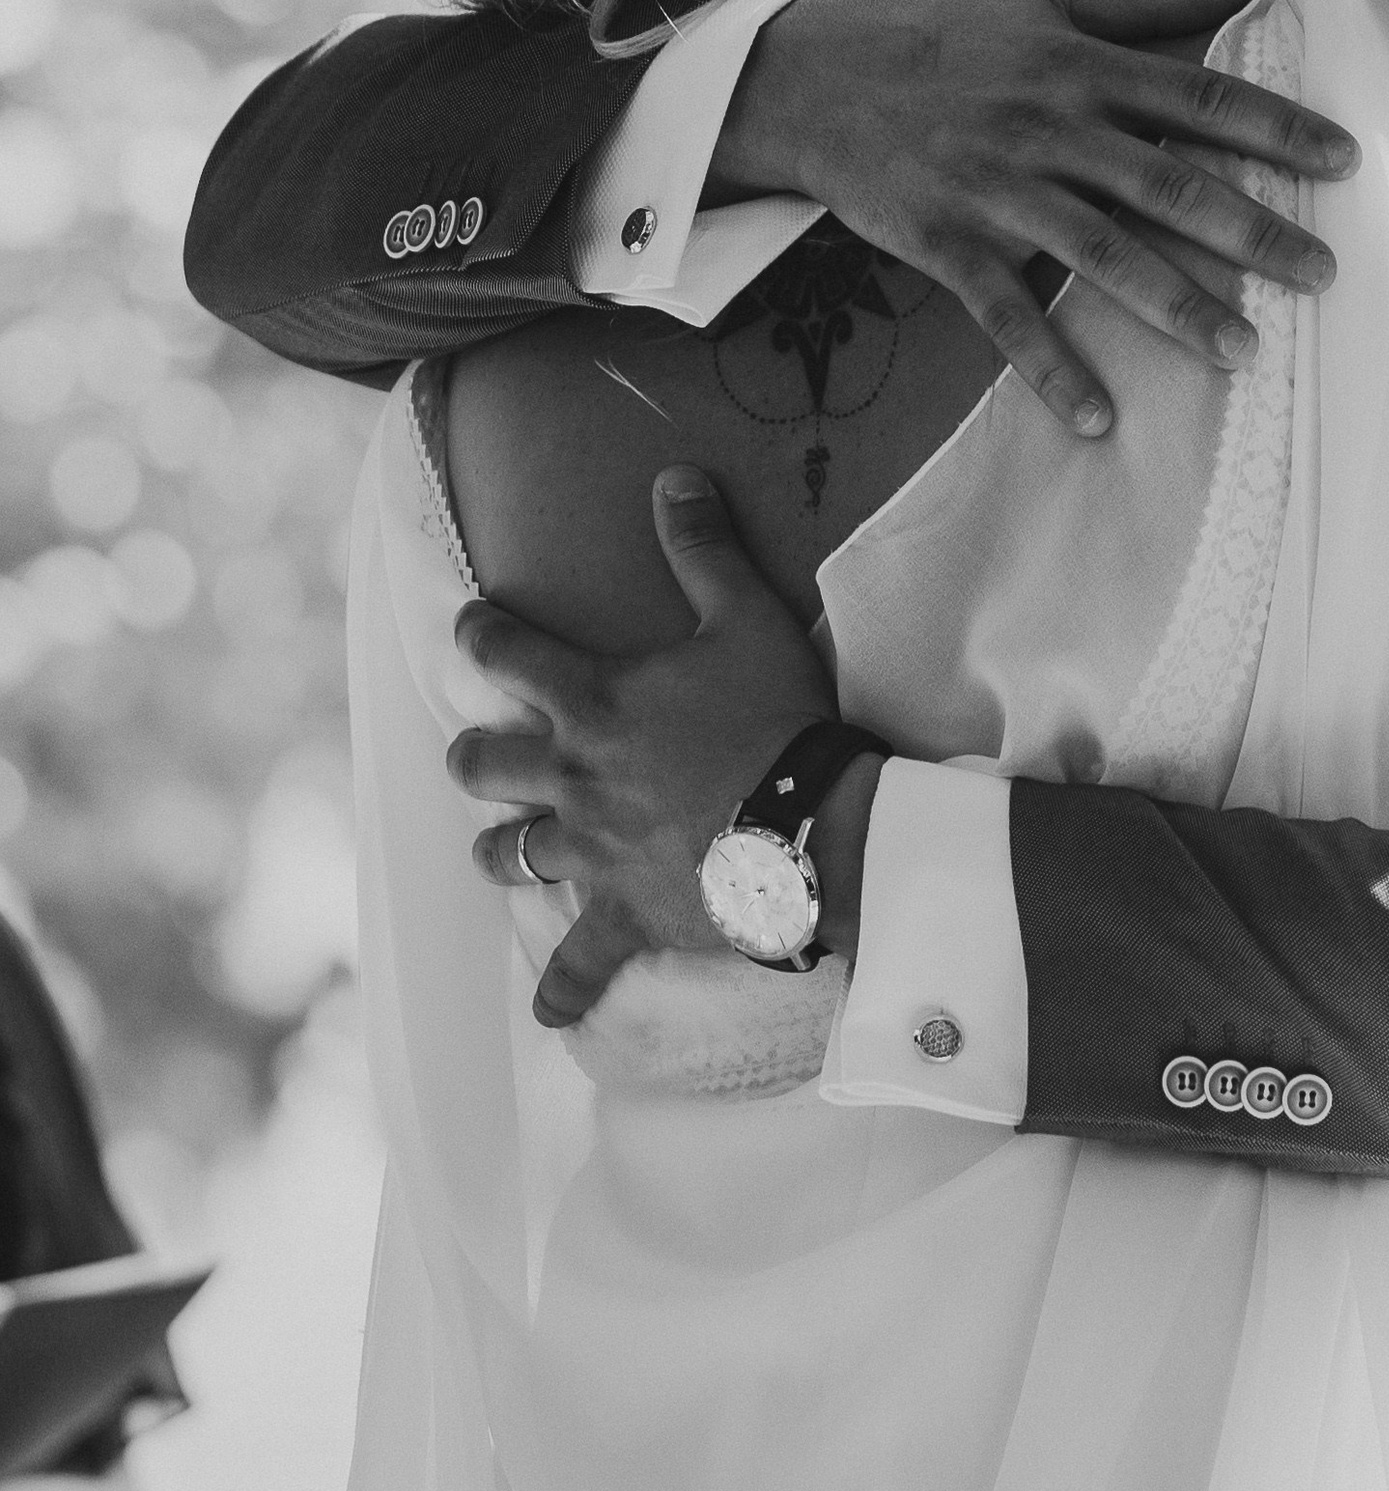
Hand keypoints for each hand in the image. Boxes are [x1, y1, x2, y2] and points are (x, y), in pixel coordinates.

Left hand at [451, 467, 833, 1026]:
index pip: (506, 652)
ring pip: (508, 855)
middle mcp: (572, 779)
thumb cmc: (779, 718)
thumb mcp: (746, 618)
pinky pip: (582, 965)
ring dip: (502, 847)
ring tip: (504, 846)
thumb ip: (701, 548)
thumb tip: (673, 476)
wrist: (813, 827)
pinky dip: (566, 989)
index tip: (472, 625)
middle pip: (481, 765)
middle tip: (488, 751)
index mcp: (592, 703)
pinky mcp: (625, 915)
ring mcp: (591, 854)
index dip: (481, 632)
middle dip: (477, 755)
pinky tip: (549, 1014)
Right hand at [716, 0, 1357, 437]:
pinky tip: (1102, 420)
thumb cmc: (942, 35)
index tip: (1348, 159)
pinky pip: (1010, 318)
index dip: (1278, 126)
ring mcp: (1000, 193)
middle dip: (1254, 232)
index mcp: (1081, 66)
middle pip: (1170, 186)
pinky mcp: (950, 247)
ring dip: (1178, 309)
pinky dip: (1053, 370)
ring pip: (1104, 258)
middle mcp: (1051, 130)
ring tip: (1246, 352)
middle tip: (1326, 274)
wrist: (815, 79)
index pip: (1201, 97)